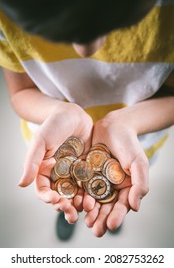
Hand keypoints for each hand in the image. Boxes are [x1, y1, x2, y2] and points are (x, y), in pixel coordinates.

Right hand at [18, 102, 92, 222]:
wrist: (73, 114)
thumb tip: (21, 184)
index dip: (49, 198)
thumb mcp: (40, 142)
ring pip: (76, 193)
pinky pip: (89, 184)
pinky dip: (92, 193)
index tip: (56, 200)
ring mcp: (74, 173)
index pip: (44, 190)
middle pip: (61, 196)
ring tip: (85, 209)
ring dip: (79, 204)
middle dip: (65, 207)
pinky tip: (95, 199)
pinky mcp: (87, 169)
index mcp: (45, 171)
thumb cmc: (53, 125)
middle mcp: (59, 174)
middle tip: (72, 213)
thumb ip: (31, 162)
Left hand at [84, 108, 148, 236]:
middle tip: (95, 229)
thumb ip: (140, 184)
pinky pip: (81, 186)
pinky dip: (79, 195)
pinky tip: (75, 202)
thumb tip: (135, 207)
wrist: (113, 126)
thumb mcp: (139, 162)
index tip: (111, 225)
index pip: (122, 206)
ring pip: (92, 199)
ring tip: (84, 220)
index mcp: (125, 187)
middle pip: (106, 207)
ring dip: (89, 211)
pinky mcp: (85, 173)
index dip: (117, 217)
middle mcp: (110, 187)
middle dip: (101, 219)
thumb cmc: (129, 144)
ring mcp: (97, 180)